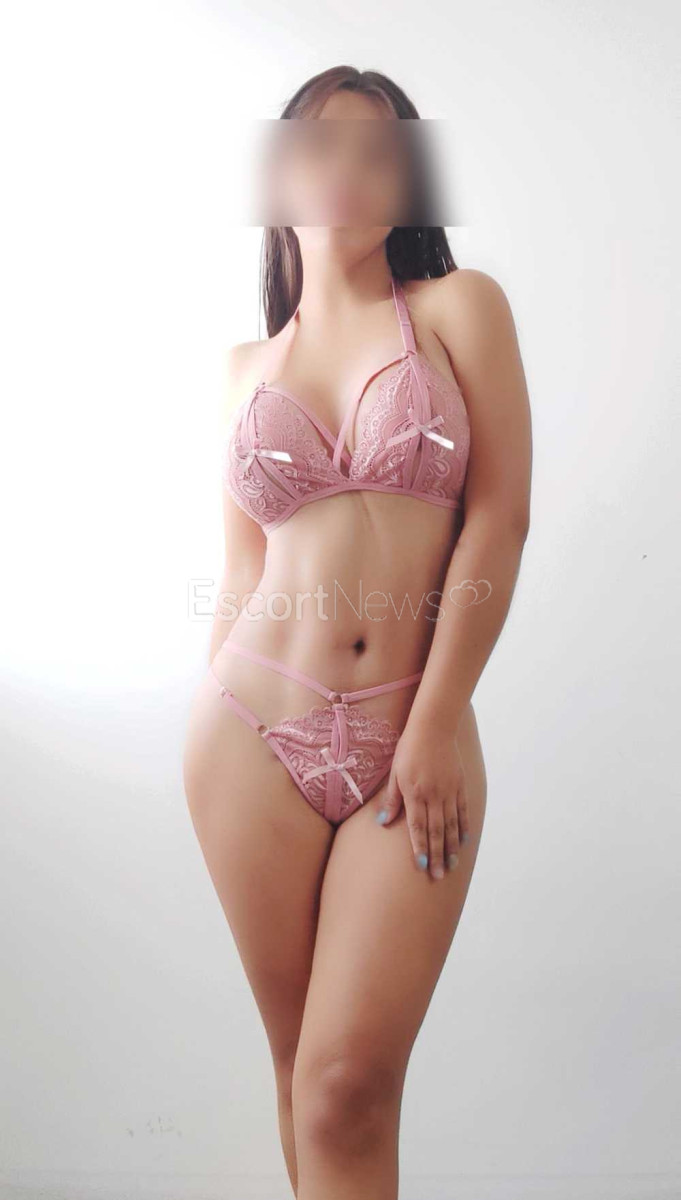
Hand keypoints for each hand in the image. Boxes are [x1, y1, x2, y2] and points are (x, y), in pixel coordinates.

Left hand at [376, 720, 469, 879]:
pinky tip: (463, 841)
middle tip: (439, 876)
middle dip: (437, 855)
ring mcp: (449, 791)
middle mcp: (434, 795)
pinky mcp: (459, 785)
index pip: (418, 827)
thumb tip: (383, 822)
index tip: (422, 867)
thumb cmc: (409, 748)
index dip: (420, 848)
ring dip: (451, 847)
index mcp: (415, 793)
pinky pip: (463, 811)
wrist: (434, 727)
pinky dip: (464, 827)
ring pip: (452, 825)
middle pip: (436, 831)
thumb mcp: (395, 772)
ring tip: (452, 865)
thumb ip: (391, 799)